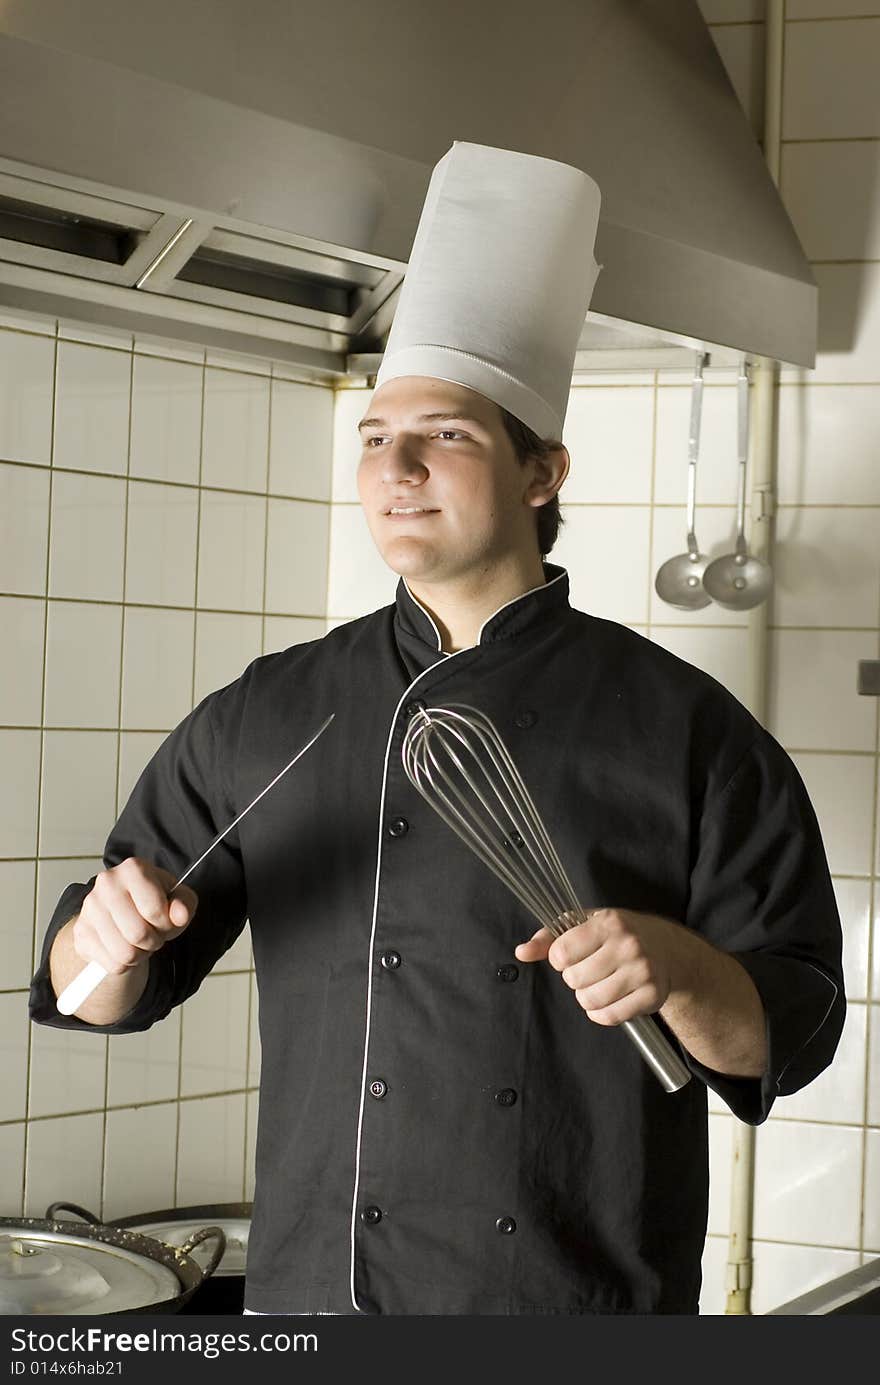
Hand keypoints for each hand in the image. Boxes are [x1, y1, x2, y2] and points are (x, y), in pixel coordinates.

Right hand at [71, 857, 197, 975]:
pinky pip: (112, 964)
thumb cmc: (153, 902)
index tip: (166, 920)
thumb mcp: (177, 898)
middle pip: (138, 934)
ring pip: (125, 954)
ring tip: (139, 941)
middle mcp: (107, 884)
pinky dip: (124, 963)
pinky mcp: (81, 932)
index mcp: (133, 869)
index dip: (167, 923)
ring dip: (139, 955)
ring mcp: (90, 908)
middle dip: (153, 941)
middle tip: (153, 934)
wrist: (122, 911)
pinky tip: (124, 946)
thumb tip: (180, 915)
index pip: (154, 910)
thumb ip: (185, 903)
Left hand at [514, 908, 683, 1025]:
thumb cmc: (618, 935)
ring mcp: (642, 971)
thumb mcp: (585, 925)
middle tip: (589, 971)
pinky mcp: (651, 995)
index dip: (559, 959)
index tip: (569, 957)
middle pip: (574, 980)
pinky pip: (610, 1017)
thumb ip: (549, 938)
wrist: (666, 948)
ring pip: (590, 1001)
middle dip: (575, 979)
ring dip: (587, 998)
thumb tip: (522, 952)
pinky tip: (609, 1000)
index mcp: (608, 922)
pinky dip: (602, 1014)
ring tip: (598, 985)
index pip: (562, 952)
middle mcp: (628, 945)